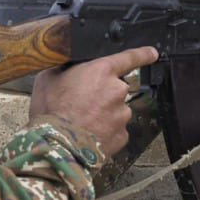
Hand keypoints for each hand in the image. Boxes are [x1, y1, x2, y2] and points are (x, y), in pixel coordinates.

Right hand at [30, 46, 159, 155]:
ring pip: (115, 110)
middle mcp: (117, 90)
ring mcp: (122, 115)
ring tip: (80, 122)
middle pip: (115, 88)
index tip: (152, 53)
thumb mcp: (48, 78)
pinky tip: (88, 134)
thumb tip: (68, 66)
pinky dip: (104, 131)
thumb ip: (65, 67)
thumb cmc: (50, 111)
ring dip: (102, 114)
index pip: (129, 57)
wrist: (57, 146)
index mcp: (102, 71)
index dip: (142, 54)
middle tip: (80, 103)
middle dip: (102, 94)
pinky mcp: (121, 135)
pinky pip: (115, 129)